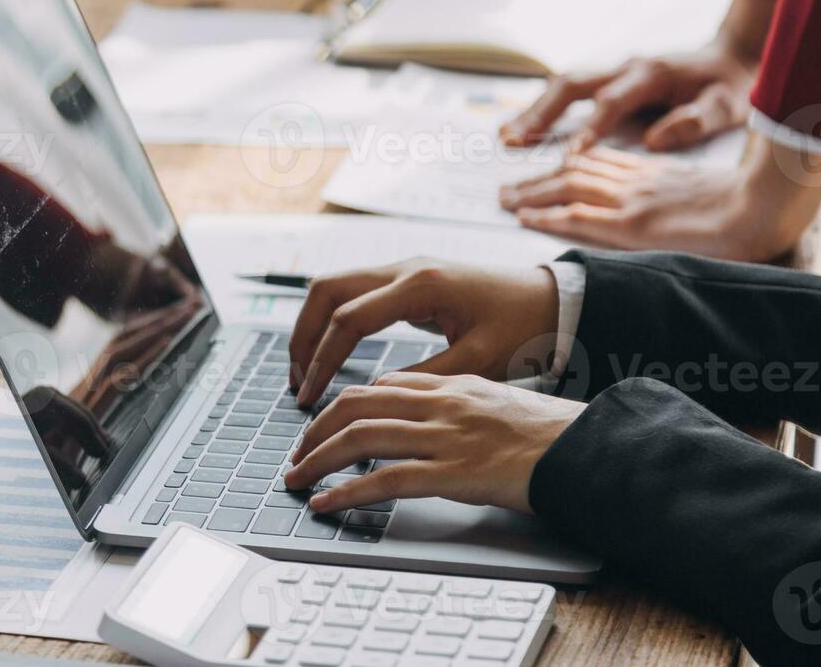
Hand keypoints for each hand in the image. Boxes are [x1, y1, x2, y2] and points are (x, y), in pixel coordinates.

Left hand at [283, 373, 583, 514]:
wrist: (591, 450)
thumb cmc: (551, 435)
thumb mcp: (498, 404)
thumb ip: (456, 405)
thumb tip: (418, 420)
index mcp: (453, 384)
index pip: (381, 386)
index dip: (342, 404)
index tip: (322, 425)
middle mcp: (443, 404)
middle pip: (357, 405)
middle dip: (315, 429)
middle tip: (297, 453)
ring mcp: (447, 437)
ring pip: (361, 439)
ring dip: (318, 460)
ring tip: (297, 479)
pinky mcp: (455, 473)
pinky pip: (385, 480)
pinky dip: (347, 491)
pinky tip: (327, 502)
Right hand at [288, 260, 558, 407]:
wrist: (554, 301)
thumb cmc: (525, 330)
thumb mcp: (479, 362)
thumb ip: (424, 377)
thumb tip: (374, 398)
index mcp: (421, 285)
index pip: (349, 319)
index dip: (322, 359)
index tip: (310, 397)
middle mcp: (405, 269)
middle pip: (326, 290)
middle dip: (303, 336)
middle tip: (296, 381)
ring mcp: (403, 270)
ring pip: (334, 288)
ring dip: (313, 326)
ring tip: (305, 371)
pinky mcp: (406, 281)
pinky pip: (353, 294)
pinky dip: (333, 322)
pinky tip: (332, 354)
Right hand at [500, 46, 755, 152]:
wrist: (730, 56)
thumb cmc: (729, 87)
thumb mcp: (727, 106)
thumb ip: (694, 122)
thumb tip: (653, 141)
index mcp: (651, 74)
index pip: (611, 103)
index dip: (589, 129)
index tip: (568, 158)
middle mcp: (624, 67)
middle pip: (571, 84)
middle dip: (540, 113)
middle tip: (514, 141)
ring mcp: (613, 69)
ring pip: (562, 84)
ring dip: (533, 110)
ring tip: (506, 137)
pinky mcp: (608, 78)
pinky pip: (567, 90)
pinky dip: (542, 107)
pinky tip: (523, 128)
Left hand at [501, 144, 812, 260]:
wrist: (765, 207)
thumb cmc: (747, 206)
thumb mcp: (702, 194)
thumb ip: (675, 195)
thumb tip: (658, 212)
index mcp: (654, 173)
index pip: (599, 165)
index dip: (566, 166)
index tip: (543, 171)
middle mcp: (637, 182)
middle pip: (574, 173)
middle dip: (536, 179)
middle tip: (504, 188)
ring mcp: (632, 201)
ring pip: (568, 189)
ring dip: (531, 193)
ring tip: (502, 200)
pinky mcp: (632, 224)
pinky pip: (580, 215)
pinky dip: (548, 214)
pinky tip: (526, 216)